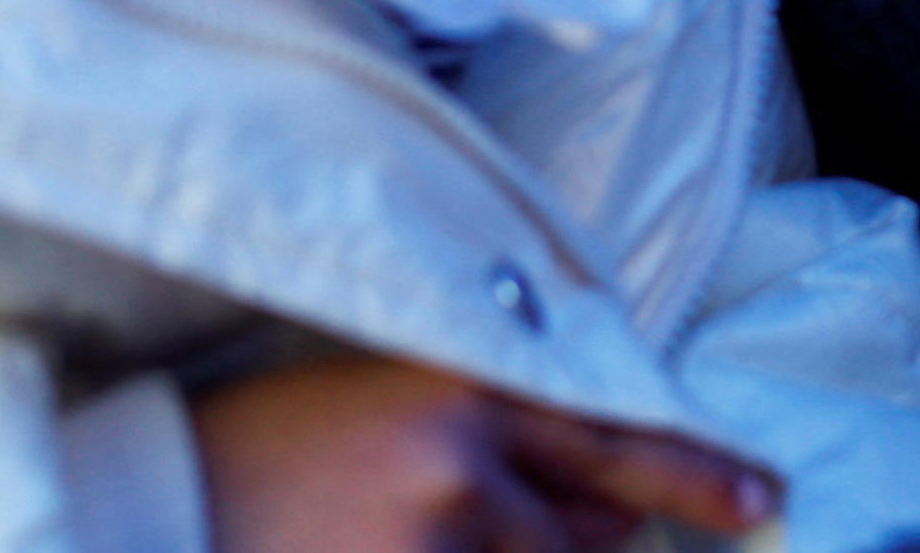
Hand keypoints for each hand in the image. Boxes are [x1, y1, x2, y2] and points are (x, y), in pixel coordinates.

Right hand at [192, 353, 778, 551]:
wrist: (157, 504)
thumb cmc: (265, 453)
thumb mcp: (385, 401)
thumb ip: (497, 433)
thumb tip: (615, 506)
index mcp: (465, 382)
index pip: (617, 433)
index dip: (699, 474)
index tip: (763, 498)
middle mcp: (468, 456)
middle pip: (592, 530)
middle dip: (570, 542)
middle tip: (453, 523)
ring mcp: (442, 536)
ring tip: (396, 533)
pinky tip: (384, 544)